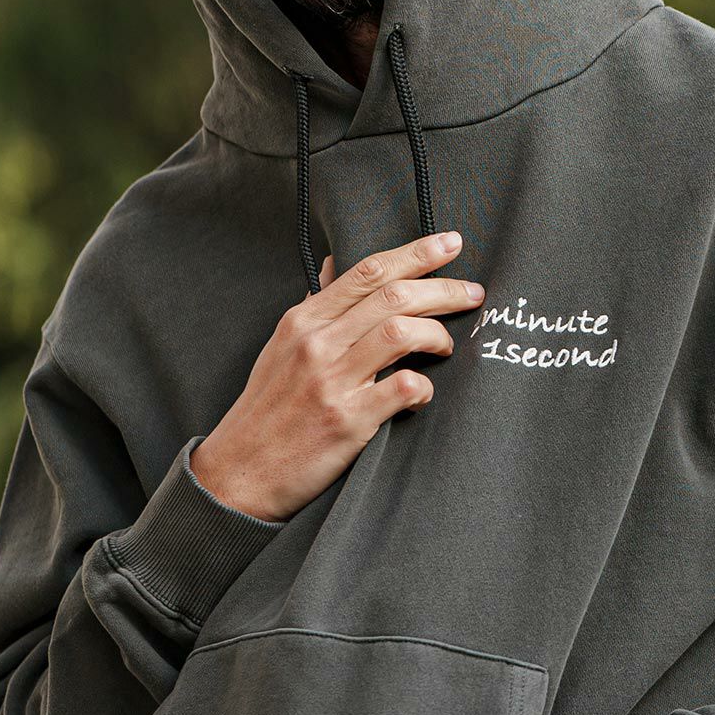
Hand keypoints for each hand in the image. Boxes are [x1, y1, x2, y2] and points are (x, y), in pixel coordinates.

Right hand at [189, 231, 484, 521]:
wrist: (240, 471)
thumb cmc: (268, 410)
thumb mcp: (281, 348)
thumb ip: (315, 309)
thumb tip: (334, 267)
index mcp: (304, 321)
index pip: (368, 271)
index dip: (417, 252)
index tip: (451, 242)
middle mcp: (317, 344)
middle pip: (393, 296)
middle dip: (444, 289)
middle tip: (474, 294)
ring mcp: (332, 381)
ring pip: (401, 332)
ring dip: (437, 334)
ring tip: (447, 346)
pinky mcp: (347, 420)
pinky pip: (403, 387)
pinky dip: (424, 388)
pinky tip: (421, 395)